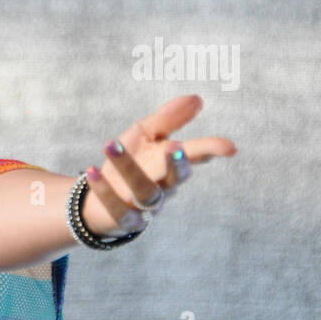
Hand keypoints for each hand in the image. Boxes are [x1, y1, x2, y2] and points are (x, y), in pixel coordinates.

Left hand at [81, 94, 237, 237]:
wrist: (100, 201)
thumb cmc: (130, 162)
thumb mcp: (145, 135)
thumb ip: (168, 119)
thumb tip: (197, 99)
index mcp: (171, 163)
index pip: (195, 155)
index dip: (211, 150)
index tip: (229, 147)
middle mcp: (164, 186)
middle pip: (176, 178)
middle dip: (178, 164)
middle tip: (174, 146)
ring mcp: (146, 206)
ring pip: (145, 192)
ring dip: (130, 168)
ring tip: (111, 144)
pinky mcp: (125, 220)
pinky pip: (117, 208)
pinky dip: (104, 191)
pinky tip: (91, 171)